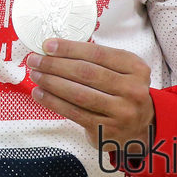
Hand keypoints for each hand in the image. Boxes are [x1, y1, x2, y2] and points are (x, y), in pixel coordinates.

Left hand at [26, 39, 154, 148]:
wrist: (142, 127)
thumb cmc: (123, 91)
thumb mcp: (122, 70)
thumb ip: (96, 59)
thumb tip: (55, 49)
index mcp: (135, 68)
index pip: (97, 54)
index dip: (69, 49)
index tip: (47, 45)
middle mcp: (132, 90)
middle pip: (86, 73)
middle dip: (55, 65)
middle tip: (35, 60)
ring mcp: (121, 112)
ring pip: (79, 94)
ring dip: (51, 83)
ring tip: (35, 75)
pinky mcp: (107, 130)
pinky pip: (75, 113)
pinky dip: (53, 102)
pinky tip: (40, 94)